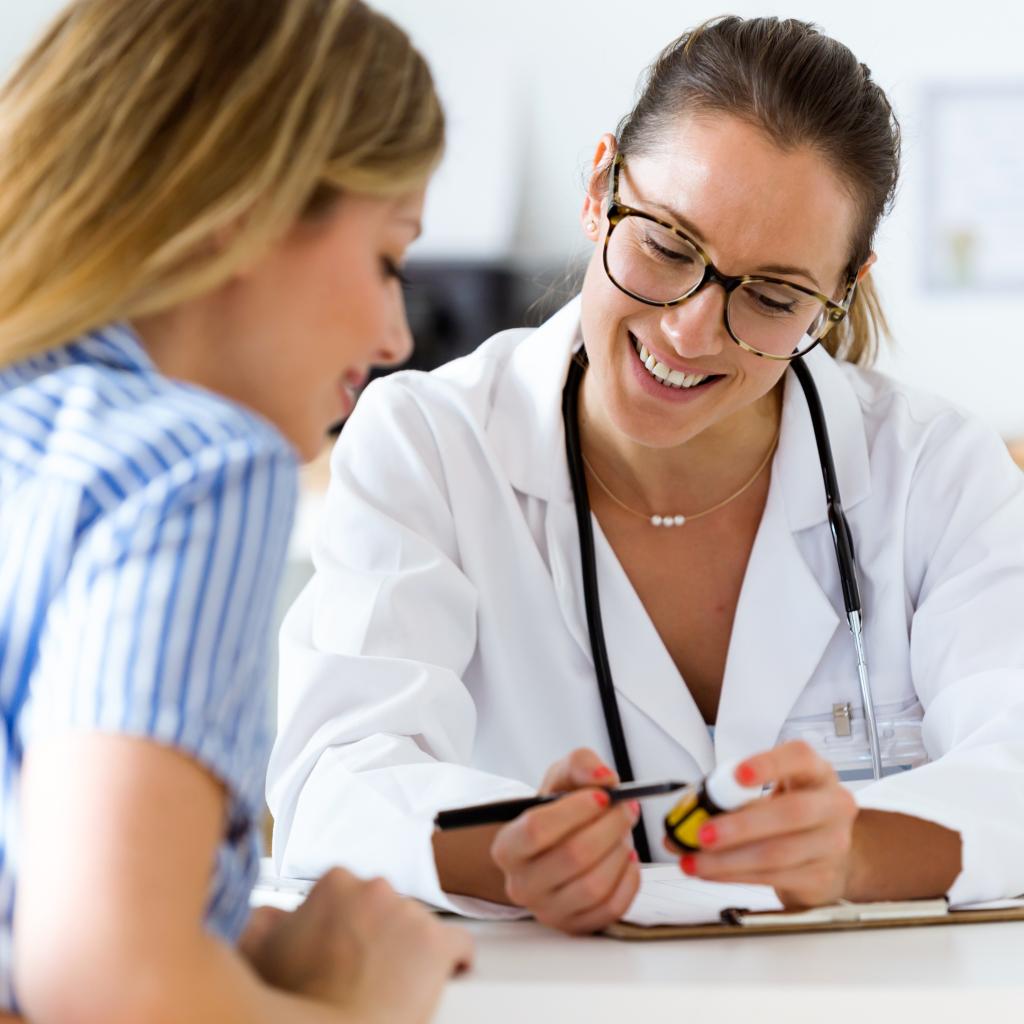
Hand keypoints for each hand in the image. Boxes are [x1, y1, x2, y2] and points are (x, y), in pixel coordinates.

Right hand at [242, 868, 472, 1022]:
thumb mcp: (259, 952)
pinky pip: (459, 948)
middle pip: (385, 911)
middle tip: (361, 977)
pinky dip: (453, 965)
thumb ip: (264, 922)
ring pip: (417, 930)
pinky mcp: (439, 944)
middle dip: (377, 939)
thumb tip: (271, 915)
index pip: (351, 897)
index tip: (340, 955)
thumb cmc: (293, 1003)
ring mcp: (409, 914)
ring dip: (408, 954)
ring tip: (389, 990)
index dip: (345, 930)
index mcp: (334, 883)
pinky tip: (443, 981)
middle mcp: (375, 888)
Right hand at [490, 748, 641, 933]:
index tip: (603, 795)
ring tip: (623, 832)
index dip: (575, 810)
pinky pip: (611, 908)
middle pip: (572, 857)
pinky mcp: (576, 926)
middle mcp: (521, 884)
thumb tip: (604, 777)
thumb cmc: (558, 812)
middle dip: (609, 827)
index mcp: (507, 846)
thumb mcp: (562, 777)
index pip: (537, 829)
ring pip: (594, 886)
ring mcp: (548, 911)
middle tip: (626, 808)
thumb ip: (580, 764)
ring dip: (619, 852)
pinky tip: (626, 859)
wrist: (558, 846)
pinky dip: (629, 880)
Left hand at [664, 741, 857, 906]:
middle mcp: (831, 806)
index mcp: (815, 772)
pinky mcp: (821, 878)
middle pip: (792, 813)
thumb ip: (730, 797)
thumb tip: (682, 819)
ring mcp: (831, 845)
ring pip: (778, 853)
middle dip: (741, 825)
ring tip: (694, 860)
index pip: (799, 757)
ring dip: (728, 859)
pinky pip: (773, 877)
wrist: (827, 855)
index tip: (738, 774)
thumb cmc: (788, 815)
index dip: (769, 764)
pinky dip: (735, 876)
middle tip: (703, 833)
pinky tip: (712, 872)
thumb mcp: (767, 793)